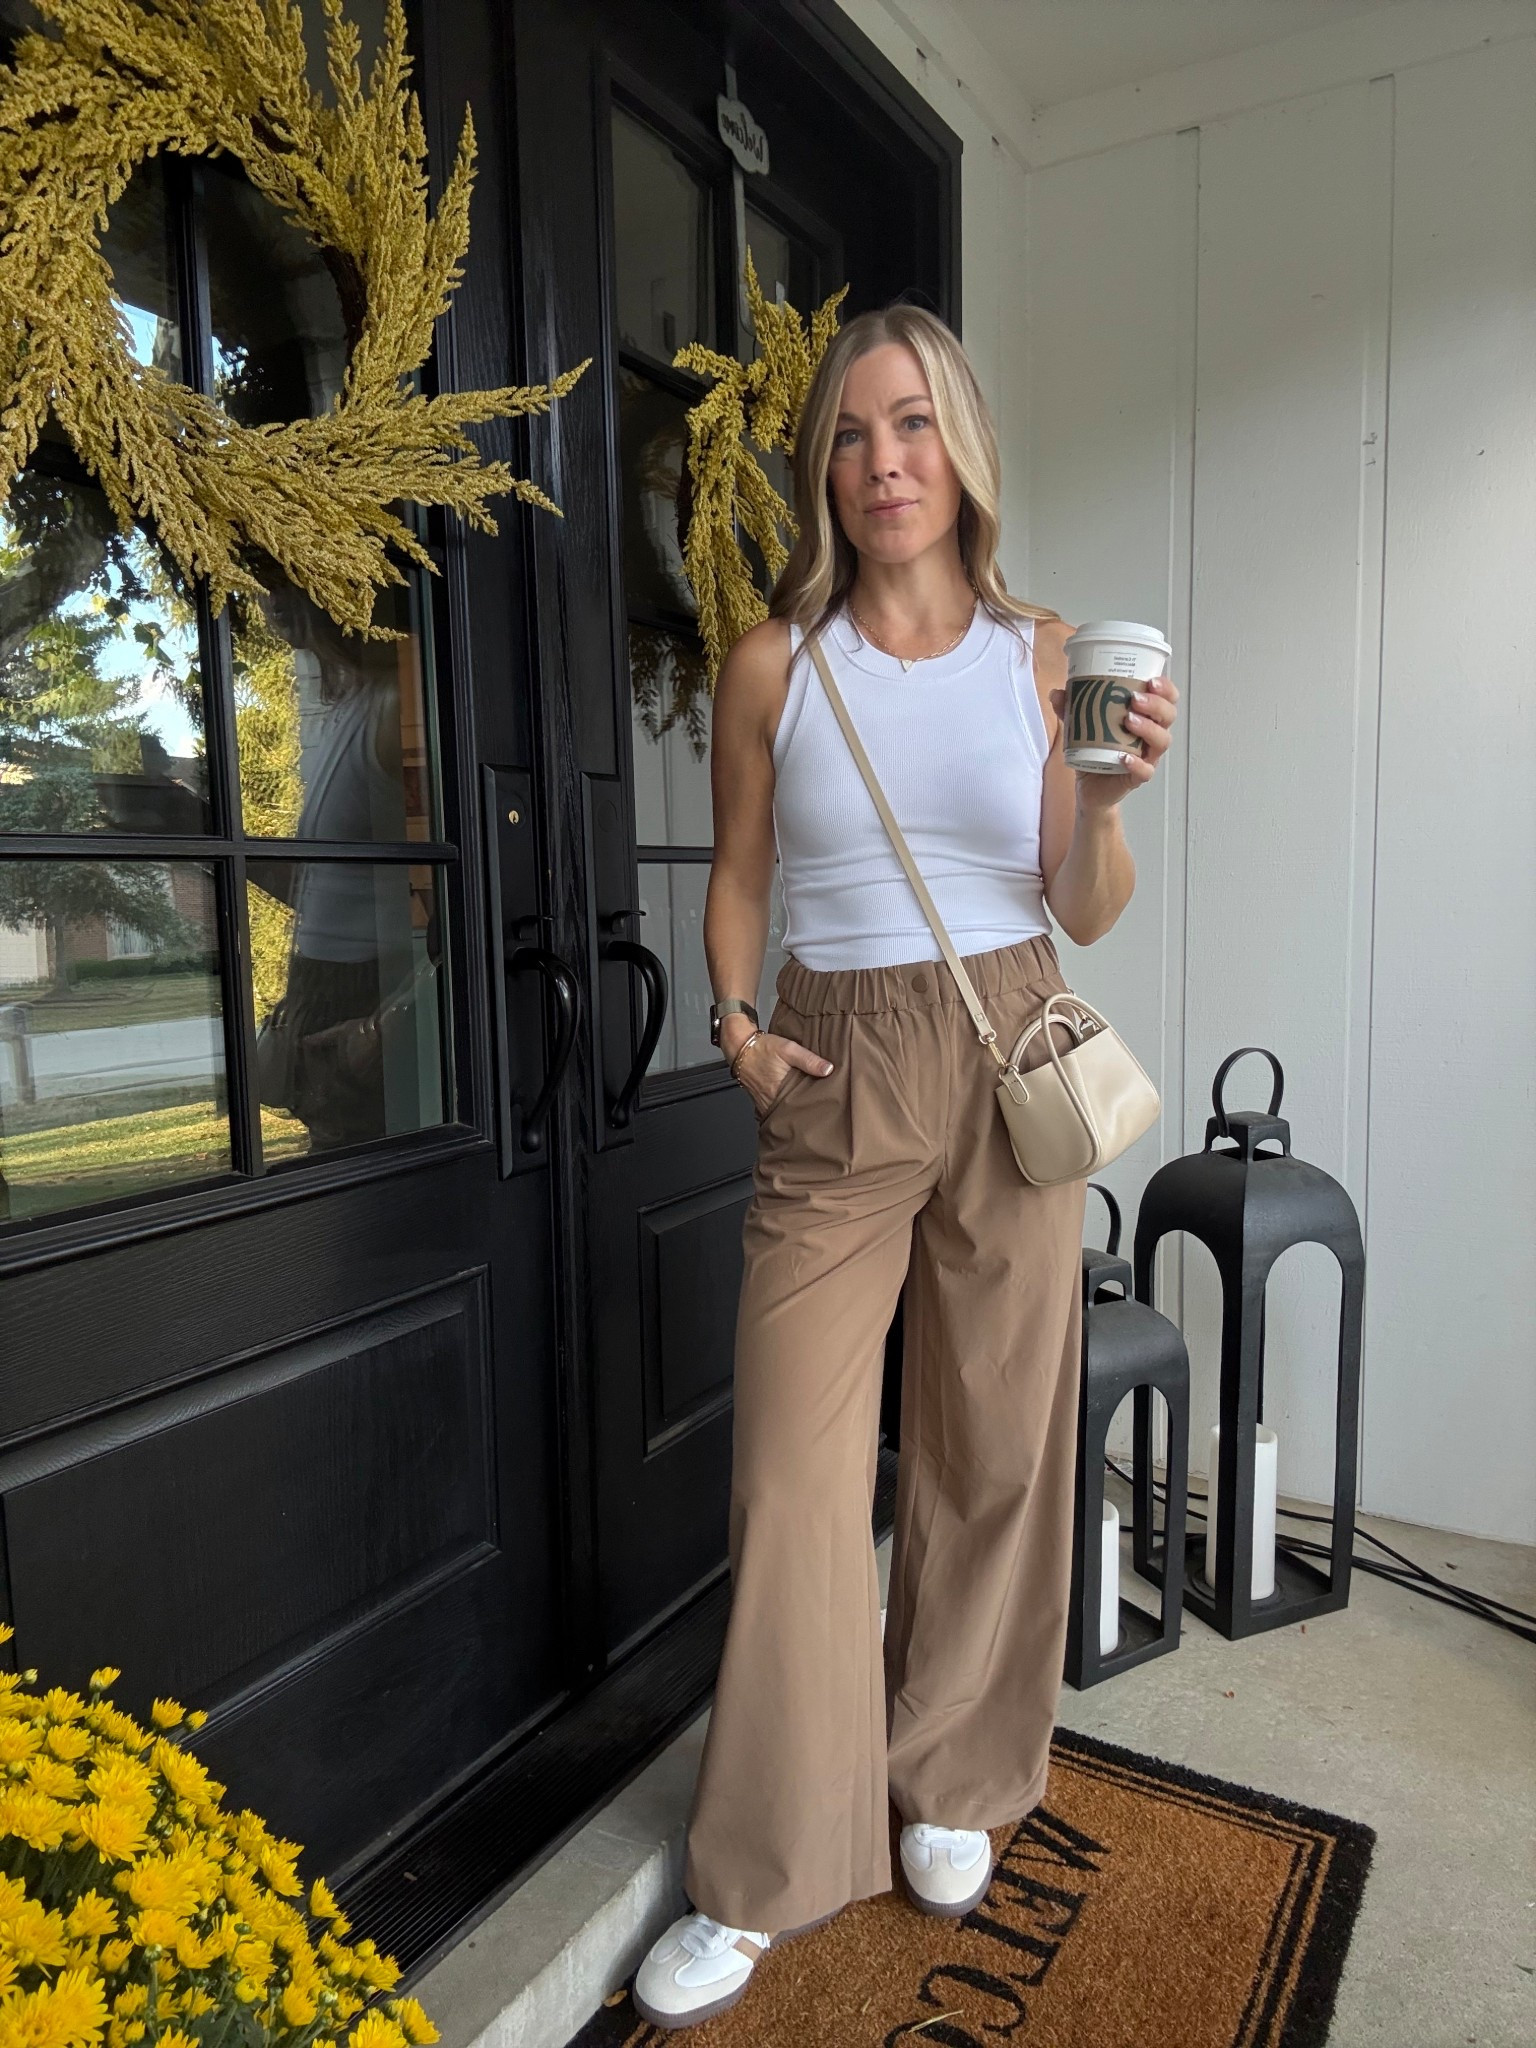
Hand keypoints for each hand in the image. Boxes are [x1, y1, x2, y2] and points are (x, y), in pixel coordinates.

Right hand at [726, 1027, 833, 1117]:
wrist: (740, 1046)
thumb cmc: (761, 1048)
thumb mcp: (788, 1049)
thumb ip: (808, 1060)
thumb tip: (828, 1069)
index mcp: (778, 1091)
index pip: (801, 1107)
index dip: (814, 1107)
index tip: (826, 1105)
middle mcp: (770, 1101)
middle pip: (793, 1112)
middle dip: (807, 1111)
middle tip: (822, 1109)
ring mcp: (765, 1103)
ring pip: (785, 1112)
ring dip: (796, 1109)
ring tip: (811, 1106)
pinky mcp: (763, 1101)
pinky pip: (777, 1108)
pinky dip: (786, 1106)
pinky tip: (795, 1101)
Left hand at [1049, 673, 1179, 809]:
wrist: (1090, 787)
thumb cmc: (1095, 751)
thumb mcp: (1081, 726)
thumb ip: (1070, 709)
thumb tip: (1056, 694)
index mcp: (1145, 718)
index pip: (1167, 699)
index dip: (1166, 689)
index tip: (1152, 681)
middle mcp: (1151, 736)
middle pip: (1168, 716)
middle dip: (1156, 704)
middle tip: (1135, 698)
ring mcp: (1147, 757)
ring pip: (1161, 741)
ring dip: (1148, 728)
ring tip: (1129, 720)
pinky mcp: (1136, 777)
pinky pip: (1145, 771)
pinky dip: (1137, 763)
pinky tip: (1125, 757)